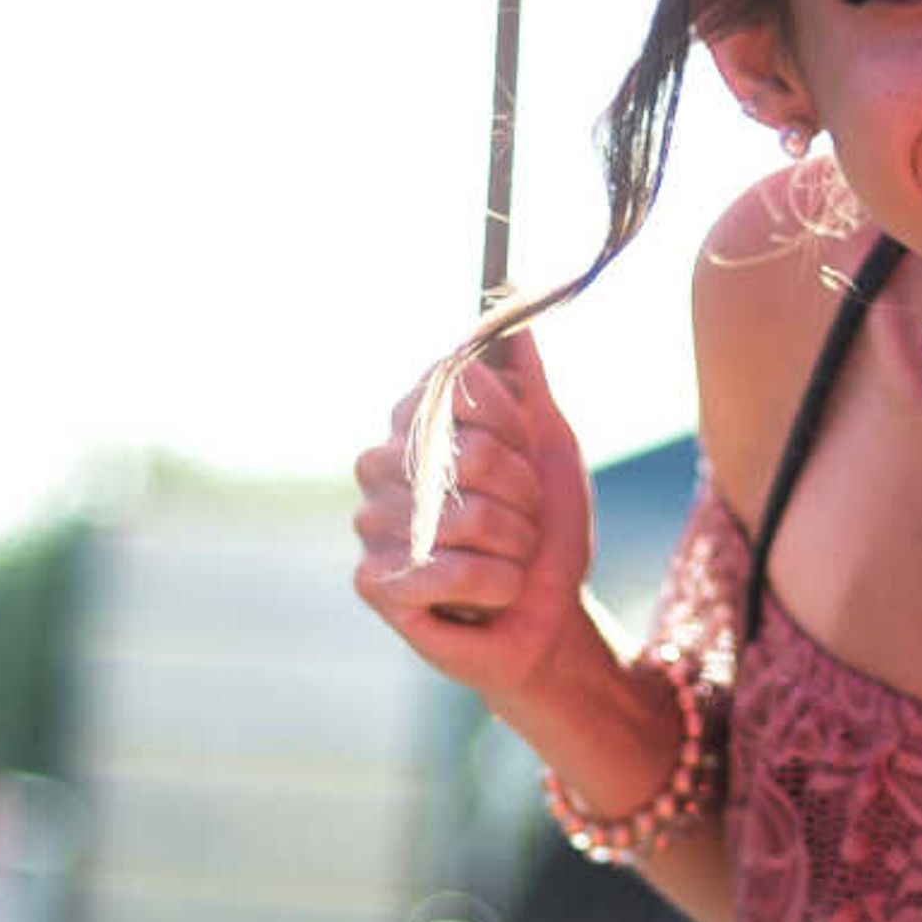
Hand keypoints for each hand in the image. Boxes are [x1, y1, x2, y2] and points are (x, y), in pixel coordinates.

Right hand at [350, 329, 598, 708]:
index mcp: (414, 424)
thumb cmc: (545, 534)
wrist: (550, 620)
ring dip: (517, 545)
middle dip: (524, 494)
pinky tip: (494, 597)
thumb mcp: (551, 447)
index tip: (526, 453)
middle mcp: (379, 465)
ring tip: (509, 560)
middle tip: (523, 523)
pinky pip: (452, 569)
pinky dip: (498, 585)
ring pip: (471, 516)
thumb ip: (529, 382)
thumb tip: (511, 302)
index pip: (457, 382)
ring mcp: (370, 524)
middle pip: (472, 452)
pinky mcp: (372, 583)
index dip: (511, 422)